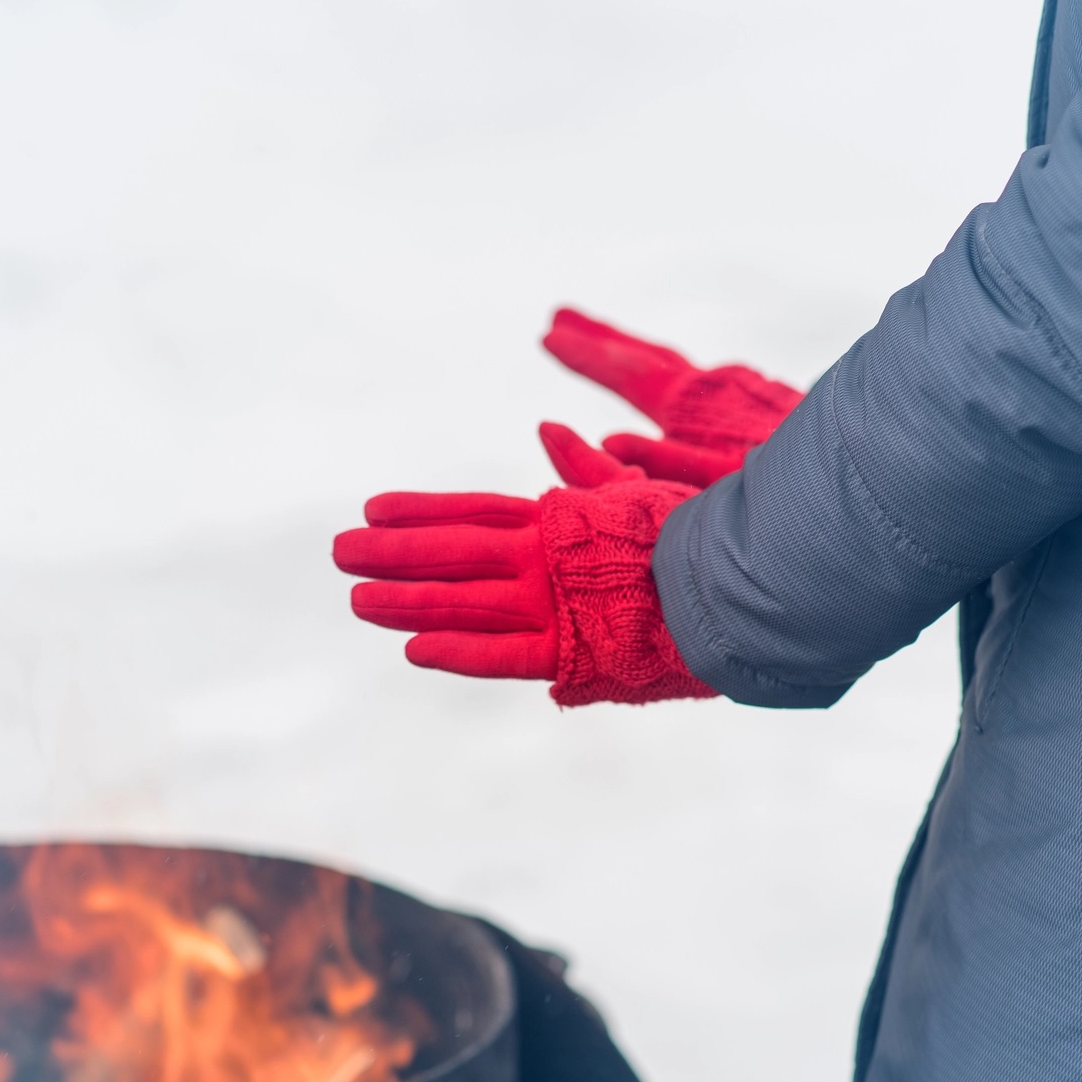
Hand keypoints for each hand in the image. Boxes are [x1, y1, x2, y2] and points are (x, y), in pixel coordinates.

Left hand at [333, 483, 717, 705]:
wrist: (744, 583)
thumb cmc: (698, 537)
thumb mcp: (641, 491)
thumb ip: (589, 470)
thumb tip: (549, 428)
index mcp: (559, 520)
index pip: (472, 512)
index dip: (420, 511)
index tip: (371, 509)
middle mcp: (544, 558)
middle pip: (451, 551)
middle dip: (391, 552)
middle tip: (337, 551)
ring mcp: (554, 603)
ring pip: (462, 600)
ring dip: (405, 599)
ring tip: (355, 600)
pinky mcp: (573, 651)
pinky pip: (504, 654)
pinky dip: (458, 651)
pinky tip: (412, 650)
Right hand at [538, 308, 804, 488]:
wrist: (869, 487)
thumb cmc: (796, 502)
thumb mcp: (718, 493)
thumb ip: (660, 468)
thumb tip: (607, 443)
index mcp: (698, 407)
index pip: (629, 371)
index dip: (586, 354)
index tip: (546, 333)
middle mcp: (720, 392)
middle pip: (649, 357)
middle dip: (603, 339)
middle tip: (562, 317)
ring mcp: (744, 400)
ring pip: (679, 369)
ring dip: (639, 358)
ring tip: (611, 351)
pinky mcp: (766, 416)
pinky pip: (705, 389)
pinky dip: (678, 382)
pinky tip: (681, 395)